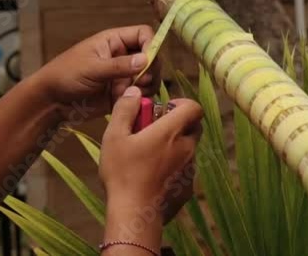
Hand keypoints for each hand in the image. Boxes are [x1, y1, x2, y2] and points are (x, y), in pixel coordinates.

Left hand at [34, 26, 161, 118]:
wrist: (52, 101)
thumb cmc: (66, 75)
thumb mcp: (92, 68)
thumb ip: (119, 65)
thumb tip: (146, 60)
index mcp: (114, 41)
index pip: (143, 34)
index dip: (151, 45)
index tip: (148, 62)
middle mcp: (123, 56)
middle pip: (151, 57)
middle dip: (151, 69)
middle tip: (140, 81)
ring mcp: (124, 75)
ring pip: (149, 77)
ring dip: (147, 86)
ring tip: (133, 93)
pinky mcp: (122, 94)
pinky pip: (140, 94)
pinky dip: (141, 99)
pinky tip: (130, 103)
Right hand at [99, 87, 202, 225]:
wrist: (135, 216)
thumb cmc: (123, 174)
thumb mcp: (114, 137)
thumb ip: (125, 109)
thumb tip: (134, 91)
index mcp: (171, 132)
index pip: (194, 107)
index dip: (181, 103)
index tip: (163, 109)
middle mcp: (187, 149)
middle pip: (193, 127)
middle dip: (177, 124)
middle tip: (152, 131)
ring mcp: (190, 171)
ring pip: (188, 150)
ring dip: (174, 147)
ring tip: (147, 158)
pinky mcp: (187, 190)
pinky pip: (184, 171)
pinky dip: (173, 168)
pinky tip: (151, 178)